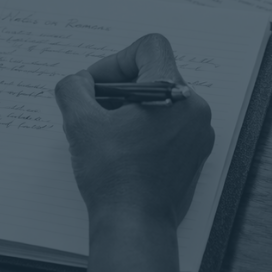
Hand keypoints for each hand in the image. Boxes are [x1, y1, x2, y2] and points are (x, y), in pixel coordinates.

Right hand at [54, 33, 213, 226]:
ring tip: (104, 132)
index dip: (116, 59)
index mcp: (173, 94)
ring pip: (160, 101)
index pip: (150, 47)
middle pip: (153, 74)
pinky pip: (169, 125)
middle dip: (118, 87)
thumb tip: (79, 82)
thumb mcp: (80, 123)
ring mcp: (197, 135)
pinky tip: (120, 149)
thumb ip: (74, 88)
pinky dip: (143, 128)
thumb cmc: (114, 178)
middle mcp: (193, 110)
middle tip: (93, 109)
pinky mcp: (193, 156)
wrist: (134, 225)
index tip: (98, 84)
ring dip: (129, 108)